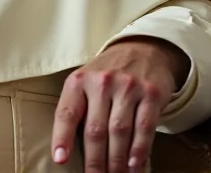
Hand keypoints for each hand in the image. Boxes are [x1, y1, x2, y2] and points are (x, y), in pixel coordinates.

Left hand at [51, 37, 189, 172]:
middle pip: (95, 130)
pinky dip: (139, 150)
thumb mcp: (85, 81)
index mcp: (79, 81)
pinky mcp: (151, 93)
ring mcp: (128, 87)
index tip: (60, 159)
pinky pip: (144, 127)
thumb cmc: (107, 73)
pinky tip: (134, 165)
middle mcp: (101, 82)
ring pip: (119, 132)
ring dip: (117, 160)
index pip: (66, 112)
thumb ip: (77, 108)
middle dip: (95, 161)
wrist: (143, 49)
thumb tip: (67, 148)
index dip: (61, 138)